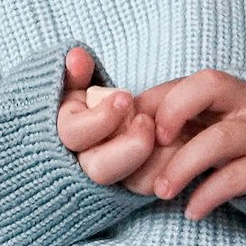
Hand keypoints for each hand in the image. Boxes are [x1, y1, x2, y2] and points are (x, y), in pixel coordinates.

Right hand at [56, 47, 157, 184]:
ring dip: (153, 158)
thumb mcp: (78, 85)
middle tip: (146, 121)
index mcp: (69, 134)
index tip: (125, 98)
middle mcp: (84, 164)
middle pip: (102, 170)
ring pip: (130, 182)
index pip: (74, 135)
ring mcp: (112, 179)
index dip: (101, 119)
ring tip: (166, 132)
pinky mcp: (133, 187)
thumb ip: (76, 72)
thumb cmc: (89, 104)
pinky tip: (176, 144)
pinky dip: (167, 166)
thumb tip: (77, 58)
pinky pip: (151, 186)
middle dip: (129, 147)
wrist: (107, 130)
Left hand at [133, 69, 245, 218]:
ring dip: (183, 166)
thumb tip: (128, 125)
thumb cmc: (239, 146)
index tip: (139, 124)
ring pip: (219, 140)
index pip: (190, 79)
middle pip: (209, 89)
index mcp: (228, 90)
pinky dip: (208, 196)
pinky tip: (191, 211)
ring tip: (162, 192)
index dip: (163, 98)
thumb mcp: (212, 127)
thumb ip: (177, 121)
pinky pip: (235, 179)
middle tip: (151, 145)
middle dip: (173, 112)